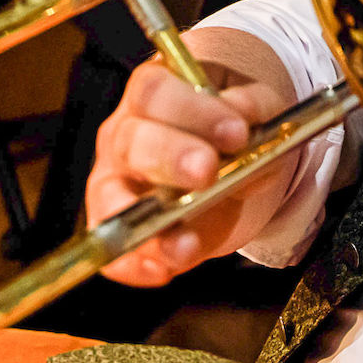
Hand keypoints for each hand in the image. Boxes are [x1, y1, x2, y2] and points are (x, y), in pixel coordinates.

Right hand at [86, 56, 289, 286]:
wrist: (220, 170)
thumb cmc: (225, 131)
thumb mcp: (250, 112)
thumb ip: (252, 109)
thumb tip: (245, 117)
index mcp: (152, 94)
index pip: (155, 92)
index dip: (192, 110)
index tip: (236, 132)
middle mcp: (123, 135)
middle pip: (132, 141)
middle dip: (170, 157)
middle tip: (208, 171)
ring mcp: (112, 183)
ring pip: (110, 199)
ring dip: (148, 223)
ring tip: (187, 242)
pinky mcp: (115, 229)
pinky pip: (112, 252)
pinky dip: (134, 265)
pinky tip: (163, 270)